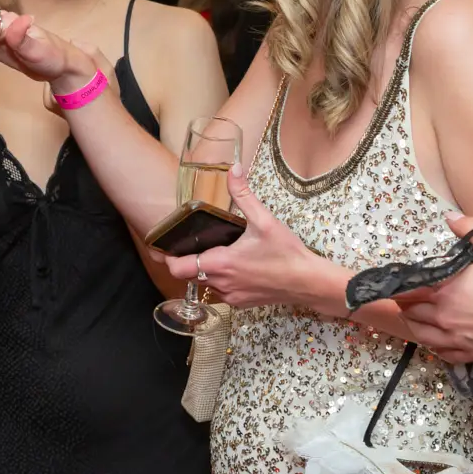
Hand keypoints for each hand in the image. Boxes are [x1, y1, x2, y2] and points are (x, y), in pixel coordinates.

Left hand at [162, 165, 333, 310]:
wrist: (308, 282)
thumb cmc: (286, 253)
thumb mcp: (264, 220)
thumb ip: (243, 195)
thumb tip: (233, 169)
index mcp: (221, 263)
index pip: (178, 268)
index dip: (167, 258)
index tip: (165, 247)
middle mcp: (221, 284)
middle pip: (188, 276)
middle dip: (186, 261)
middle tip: (190, 243)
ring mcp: (231, 297)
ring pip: (204, 285)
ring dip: (202, 272)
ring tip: (212, 253)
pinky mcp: (241, 304)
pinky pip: (220, 293)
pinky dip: (219, 282)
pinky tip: (233, 267)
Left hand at [389, 215, 472, 363]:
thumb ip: (471, 230)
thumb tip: (450, 217)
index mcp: (444, 290)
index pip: (407, 291)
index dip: (398, 287)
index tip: (395, 282)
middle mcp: (442, 316)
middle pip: (410, 312)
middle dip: (405, 303)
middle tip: (405, 296)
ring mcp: (453, 338)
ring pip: (420, 333)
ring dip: (414, 323)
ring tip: (414, 315)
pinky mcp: (466, 353)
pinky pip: (440, 352)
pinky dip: (433, 344)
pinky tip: (434, 338)